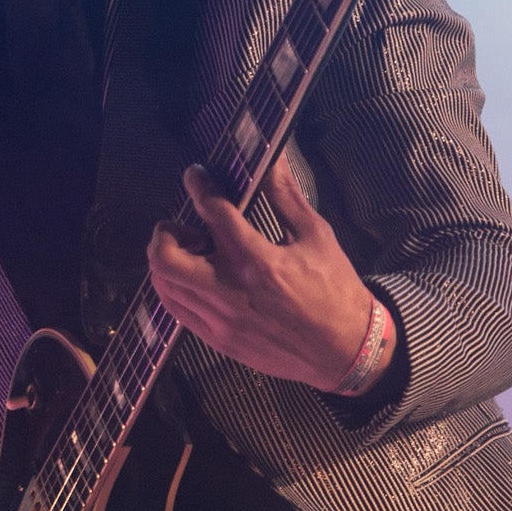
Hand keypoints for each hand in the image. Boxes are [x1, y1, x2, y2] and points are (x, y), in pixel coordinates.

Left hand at [146, 159, 386, 393]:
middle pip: (165, 257)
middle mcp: (232, 292)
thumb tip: (271, 160)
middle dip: (166, 233)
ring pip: (163, 285)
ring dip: (168, 261)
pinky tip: (195, 279)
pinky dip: (175, 288)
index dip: (199, 186)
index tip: (195, 175)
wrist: (347, 350)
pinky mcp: (218, 340)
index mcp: (259, 262)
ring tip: (193, 254)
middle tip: (186, 228)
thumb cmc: (336, 291)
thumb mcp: (316, 236)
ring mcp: (221, 320)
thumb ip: (285, 196)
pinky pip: (176, 311)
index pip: (213, 214)